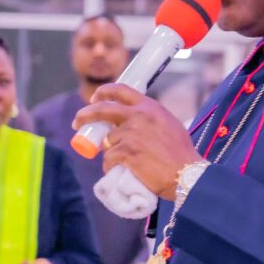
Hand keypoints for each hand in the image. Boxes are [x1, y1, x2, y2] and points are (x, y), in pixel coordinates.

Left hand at [73, 84, 201, 199]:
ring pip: (107, 142)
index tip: (94, 98)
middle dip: (85, 114)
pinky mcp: (126, 152)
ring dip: (110, 152)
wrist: (186, 173)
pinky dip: (112, 167)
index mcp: (150, 107)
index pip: (121, 90)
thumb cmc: (180, 153)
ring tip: (124, 163)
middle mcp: (139, 116)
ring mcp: (131, 134)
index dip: (104, 92)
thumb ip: (149, 119)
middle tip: (78, 122)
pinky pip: (109, 159)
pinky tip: (125, 171)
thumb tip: (128, 122)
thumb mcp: (168, 125)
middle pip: (102, 109)